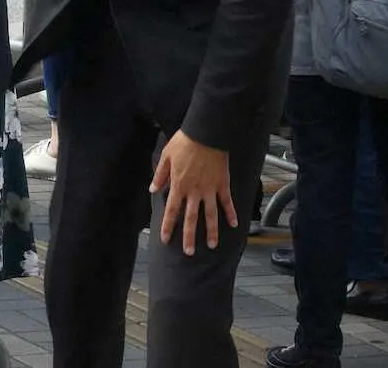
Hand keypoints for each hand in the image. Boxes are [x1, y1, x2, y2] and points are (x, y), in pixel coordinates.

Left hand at [150, 130, 236, 255]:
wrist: (206, 134)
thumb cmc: (184, 143)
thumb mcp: (166, 156)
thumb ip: (160, 175)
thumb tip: (153, 189)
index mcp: (179, 185)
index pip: (171, 210)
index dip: (168, 225)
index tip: (165, 239)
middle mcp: (194, 191)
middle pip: (191, 218)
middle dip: (189, 236)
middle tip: (189, 252)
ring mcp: (209, 189)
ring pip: (210, 215)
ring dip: (211, 231)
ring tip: (211, 245)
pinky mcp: (222, 184)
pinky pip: (227, 202)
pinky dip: (231, 213)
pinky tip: (234, 224)